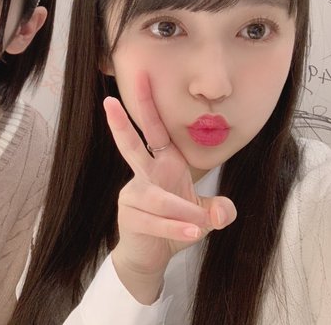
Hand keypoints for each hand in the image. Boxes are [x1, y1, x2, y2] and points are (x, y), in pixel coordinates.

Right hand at [105, 72, 235, 303]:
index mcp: (162, 162)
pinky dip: (177, 228)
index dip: (147, 104)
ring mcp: (133, 196)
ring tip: (201, 225)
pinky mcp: (131, 218)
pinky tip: (194, 233)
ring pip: (158, 198)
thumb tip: (222, 212)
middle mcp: (144, 174)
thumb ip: (219, 209)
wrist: (152, 255)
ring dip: (182, 212)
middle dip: (121, 123)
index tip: (142, 76)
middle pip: (130, 145)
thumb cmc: (175, 223)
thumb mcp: (205, 214)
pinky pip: (157, 221)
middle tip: (108, 101)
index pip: (154, 129)